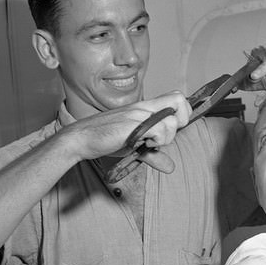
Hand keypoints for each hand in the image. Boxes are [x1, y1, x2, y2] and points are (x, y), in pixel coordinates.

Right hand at [63, 91, 191, 162]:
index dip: (182, 113)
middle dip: (181, 121)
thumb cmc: (106, 139)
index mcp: (145, 107)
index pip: (177, 97)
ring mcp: (139, 113)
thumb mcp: (135, 146)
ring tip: (149, 143)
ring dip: (166, 137)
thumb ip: (154, 154)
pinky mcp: (133, 123)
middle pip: (180, 99)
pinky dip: (157, 141)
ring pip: (172, 120)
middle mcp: (144, 106)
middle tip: (165, 135)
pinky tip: (143, 144)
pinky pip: (160, 130)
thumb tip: (171, 167)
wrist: (82, 138)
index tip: (173, 130)